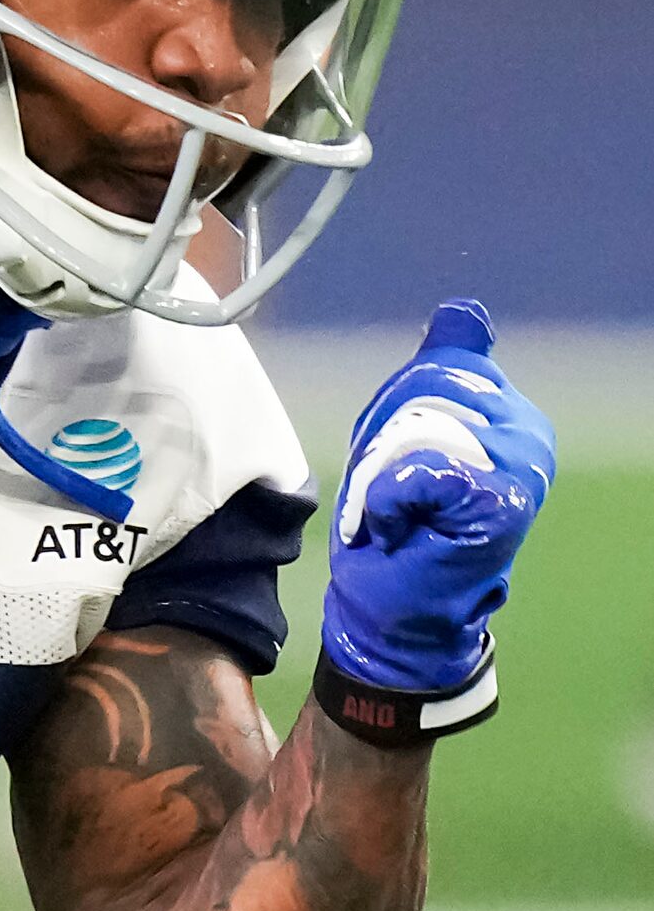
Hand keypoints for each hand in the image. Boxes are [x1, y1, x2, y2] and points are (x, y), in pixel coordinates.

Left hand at [322, 300, 553, 695]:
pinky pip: (416, 469)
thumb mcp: (405, 429)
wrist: (392, 601)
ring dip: (382, 475)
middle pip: (425, 388)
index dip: (398, 407)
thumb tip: (464, 309)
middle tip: (393, 493)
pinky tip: (399, 525)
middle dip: (384, 441)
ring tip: (395, 511)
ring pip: (418, 429)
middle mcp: (528, 433)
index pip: (441, 363)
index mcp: (511, 412)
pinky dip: (386, 498)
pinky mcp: (499, 500)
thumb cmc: (398, 519)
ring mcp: (520, 467)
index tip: (403, 458)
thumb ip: (441, 369)